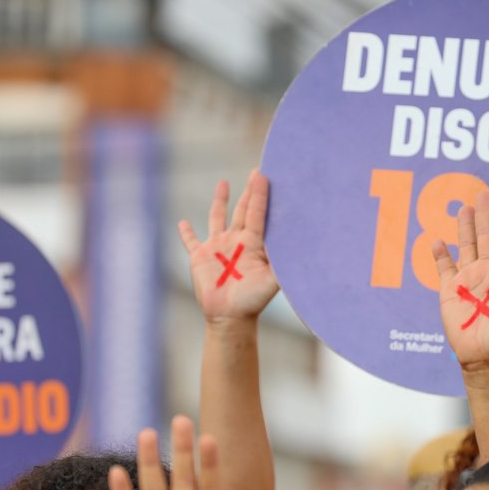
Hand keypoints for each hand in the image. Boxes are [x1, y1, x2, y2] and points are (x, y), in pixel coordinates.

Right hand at [178, 171, 278, 321]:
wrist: (230, 317)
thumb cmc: (253, 300)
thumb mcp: (272, 282)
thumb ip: (285, 266)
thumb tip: (305, 253)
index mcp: (254, 243)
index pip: (258, 213)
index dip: (260, 194)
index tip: (264, 175)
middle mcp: (236, 241)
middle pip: (243, 210)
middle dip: (249, 191)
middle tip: (257, 171)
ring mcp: (218, 247)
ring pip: (218, 217)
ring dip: (220, 201)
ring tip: (223, 183)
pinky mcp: (199, 257)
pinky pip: (190, 241)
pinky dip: (186, 232)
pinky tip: (182, 222)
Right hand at [431, 190, 488, 367]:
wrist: (485, 358)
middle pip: (488, 236)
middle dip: (486, 214)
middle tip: (484, 192)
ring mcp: (470, 279)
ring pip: (467, 246)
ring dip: (465, 227)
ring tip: (464, 207)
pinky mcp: (451, 290)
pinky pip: (444, 268)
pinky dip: (440, 254)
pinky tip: (438, 241)